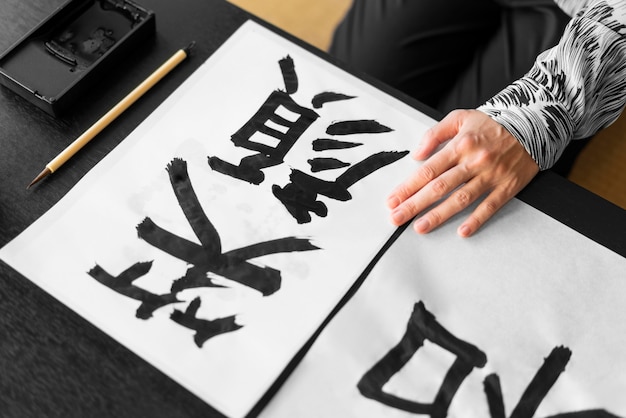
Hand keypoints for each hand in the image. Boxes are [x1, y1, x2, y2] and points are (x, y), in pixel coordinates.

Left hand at [387, 109, 538, 236]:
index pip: (428, 170)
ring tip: (420, 227)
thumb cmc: (492, 123)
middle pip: (439, 187)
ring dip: (439, 215)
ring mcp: (491, 175)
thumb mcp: (460, 117)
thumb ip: (435, 134)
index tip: (393, 199)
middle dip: (415, 204)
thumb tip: (416, 154)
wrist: (534, 123)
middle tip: (397, 217)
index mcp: (460, 145)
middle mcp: (474, 161)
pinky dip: (477, 219)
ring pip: (461, 199)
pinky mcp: (507, 186)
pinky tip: (462, 231)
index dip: (408, 186)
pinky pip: (490, 206)